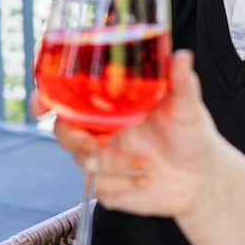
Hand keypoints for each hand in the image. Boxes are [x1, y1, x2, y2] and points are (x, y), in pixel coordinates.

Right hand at [51, 49, 226, 220]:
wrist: (203, 178)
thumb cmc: (192, 134)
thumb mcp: (187, 107)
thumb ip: (181, 82)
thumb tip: (181, 56)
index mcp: (109, 105)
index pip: (67, 97)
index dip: (46, 99)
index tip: (40, 105)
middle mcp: (100, 131)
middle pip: (64, 131)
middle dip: (73, 138)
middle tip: (93, 143)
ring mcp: (102, 160)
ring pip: (85, 162)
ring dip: (113, 165)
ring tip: (146, 166)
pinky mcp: (108, 188)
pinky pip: (100, 188)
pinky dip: (123, 185)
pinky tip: (145, 180)